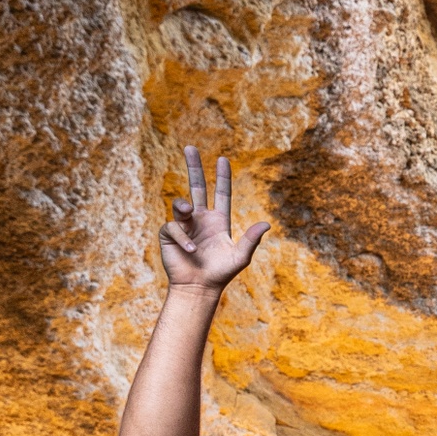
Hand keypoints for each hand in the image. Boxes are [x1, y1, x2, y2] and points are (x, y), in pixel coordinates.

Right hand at [160, 147, 269, 291]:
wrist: (199, 288)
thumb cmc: (221, 273)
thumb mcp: (240, 256)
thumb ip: (251, 239)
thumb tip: (267, 223)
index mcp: (218, 220)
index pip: (221, 193)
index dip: (223, 177)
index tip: (223, 159)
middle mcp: (201, 219)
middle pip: (196, 187)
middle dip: (193, 167)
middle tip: (189, 147)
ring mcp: (185, 225)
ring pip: (181, 204)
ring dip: (184, 208)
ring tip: (188, 214)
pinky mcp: (170, 234)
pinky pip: (173, 226)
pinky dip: (183, 237)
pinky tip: (191, 250)